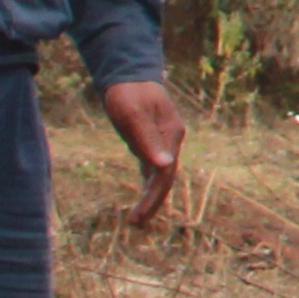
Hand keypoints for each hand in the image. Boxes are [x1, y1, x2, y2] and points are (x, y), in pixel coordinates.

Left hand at [98, 77, 187, 225]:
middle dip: (153, 202)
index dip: (153, 197)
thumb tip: (164, 165)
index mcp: (170, 135)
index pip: (165, 173)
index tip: (139, 215)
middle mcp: (171, 140)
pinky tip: (142, 197)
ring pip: (161, 175)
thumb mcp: (133, 115)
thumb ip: (148, 140)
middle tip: (136, 223)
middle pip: (166, 177)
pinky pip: (154, 167)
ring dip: (151, 196)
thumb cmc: (128, 93)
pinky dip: (148, 184)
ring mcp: (164, 140)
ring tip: (137, 218)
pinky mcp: (152, 141)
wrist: (127, 74)